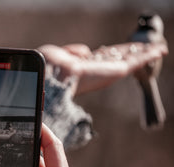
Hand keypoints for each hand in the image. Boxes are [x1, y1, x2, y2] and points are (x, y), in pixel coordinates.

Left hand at [38, 42, 167, 94]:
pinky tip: (159, 50)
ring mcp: (105, 72)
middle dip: (132, 53)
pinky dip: (147, 55)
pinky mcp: (114, 72)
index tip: (119, 50)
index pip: (101, 59)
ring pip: (129, 61)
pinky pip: (134, 62)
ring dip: (144, 54)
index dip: (112, 54)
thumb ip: (73, 51)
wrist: (50, 76)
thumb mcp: (58, 54)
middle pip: (118, 59)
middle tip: (146, 48)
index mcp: (81, 66)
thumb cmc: (48, 66)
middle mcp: (95, 70)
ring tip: (157, 49)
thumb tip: (86, 50)